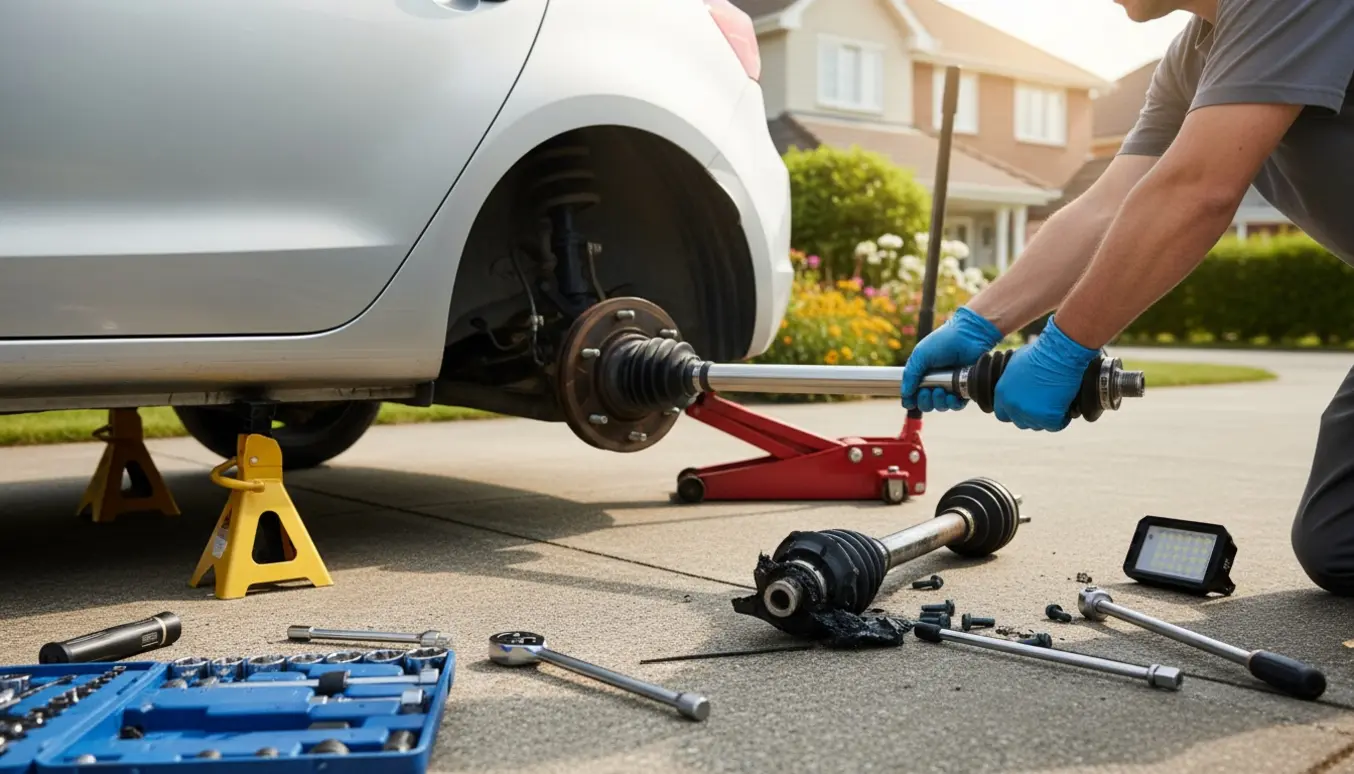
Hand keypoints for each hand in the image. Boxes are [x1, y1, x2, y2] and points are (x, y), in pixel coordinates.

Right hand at [901, 307, 1003, 411]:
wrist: (969, 335)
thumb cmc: (943, 341)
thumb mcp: (920, 355)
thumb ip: (910, 375)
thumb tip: (904, 394)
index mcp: (923, 374)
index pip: (914, 395)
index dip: (911, 401)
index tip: (911, 400)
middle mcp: (936, 382)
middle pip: (927, 404)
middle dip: (925, 402)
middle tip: (927, 392)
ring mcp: (951, 387)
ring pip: (941, 406)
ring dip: (938, 402)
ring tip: (940, 390)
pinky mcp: (965, 389)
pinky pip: (957, 405)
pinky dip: (952, 404)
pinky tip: (951, 396)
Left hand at [992, 316, 1099, 430]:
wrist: (1058, 354)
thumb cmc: (1040, 353)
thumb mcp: (1015, 365)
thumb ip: (1011, 381)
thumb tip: (1014, 385)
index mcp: (1001, 393)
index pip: (1002, 414)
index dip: (1015, 412)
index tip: (1027, 406)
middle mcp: (1012, 406)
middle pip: (1020, 422)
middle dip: (1031, 416)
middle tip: (1044, 406)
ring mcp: (1029, 414)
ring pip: (1037, 425)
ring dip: (1046, 418)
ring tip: (1056, 403)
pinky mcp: (1048, 418)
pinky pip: (1055, 426)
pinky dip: (1062, 418)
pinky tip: (1066, 407)